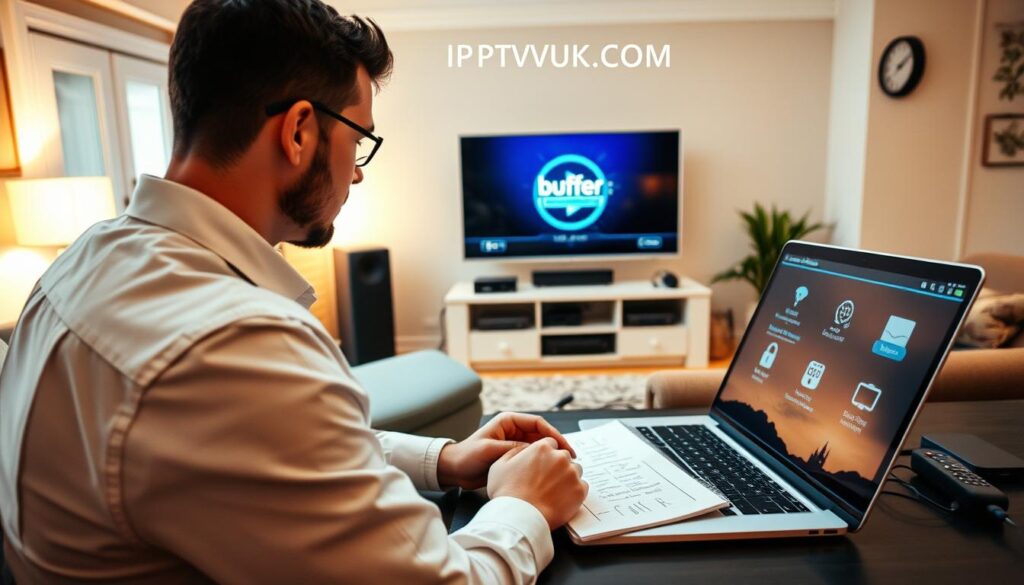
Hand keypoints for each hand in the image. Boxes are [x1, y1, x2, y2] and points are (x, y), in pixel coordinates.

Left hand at [437, 412, 574, 489]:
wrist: (454, 470)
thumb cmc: (467, 456)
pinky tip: (550, 472)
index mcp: (508, 421)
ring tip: (563, 465)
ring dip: (551, 455)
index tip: (564, 446)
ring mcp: (514, 443)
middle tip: (570, 457)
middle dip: (556, 445)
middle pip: (542, 435)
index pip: (538, 424)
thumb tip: (534, 451)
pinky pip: (532, 458)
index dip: (554, 434)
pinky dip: (542, 464)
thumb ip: (511, 449)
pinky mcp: (513, 457)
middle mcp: (513, 430)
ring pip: (539, 448)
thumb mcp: (490, 450)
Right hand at [487, 437, 587, 529]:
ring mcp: (572, 474)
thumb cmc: (507, 493)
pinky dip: (574, 491)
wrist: (520, 518)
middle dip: (557, 465)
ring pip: (575, 471)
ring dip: (567, 477)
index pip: (551, 443)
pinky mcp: (580, 490)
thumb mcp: (500, 465)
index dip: (546, 454)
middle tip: (546, 480)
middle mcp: (560, 457)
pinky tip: (561, 499)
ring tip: (554, 491)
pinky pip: (582, 486)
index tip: (542, 464)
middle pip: (564, 456)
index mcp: (542, 447)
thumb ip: (514, 452)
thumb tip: (524, 449)